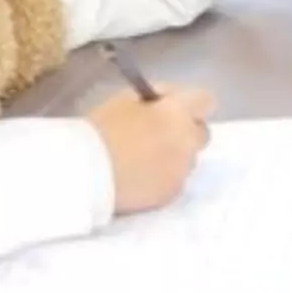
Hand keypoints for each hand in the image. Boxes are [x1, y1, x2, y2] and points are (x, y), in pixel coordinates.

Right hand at [86, 85, 215, 214]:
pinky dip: (164, 178)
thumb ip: (155, 98)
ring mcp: (181, 171)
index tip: (173, 108)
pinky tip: (140, 178)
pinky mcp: (171, 195)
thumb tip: (167, 99)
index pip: (206, 101)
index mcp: (178, 113)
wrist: (85, 174)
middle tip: (158, 134)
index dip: (191, 103)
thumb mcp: (125, 99)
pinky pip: (175, 181)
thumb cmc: (102, 130)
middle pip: (201, 133)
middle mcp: (188, 142)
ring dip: (175, 156)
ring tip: (144, 160)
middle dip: (185, 132)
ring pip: (188, 160)